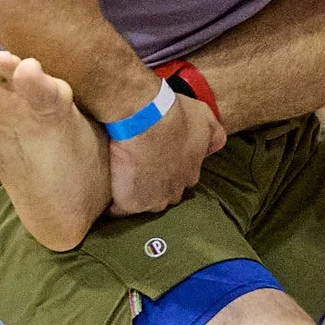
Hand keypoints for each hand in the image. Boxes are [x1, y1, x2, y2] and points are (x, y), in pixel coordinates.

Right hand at [104, 93, 224, 216]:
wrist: (146, 120)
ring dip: (136, 196)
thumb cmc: (175, 115)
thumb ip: (213, 134)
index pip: (183, 179)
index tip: (160, 162)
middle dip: (156, 187)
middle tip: (140, 172)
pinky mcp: (131, 203)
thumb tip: (214, 147)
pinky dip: (114, 205)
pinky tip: (109, 198)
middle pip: (165, 195)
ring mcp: (153, 200)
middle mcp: (175, 191)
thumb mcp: (204, 117)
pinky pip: (120, 210)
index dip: (171, 171)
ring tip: (123, 185)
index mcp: (190, 173)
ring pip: (145, 204)